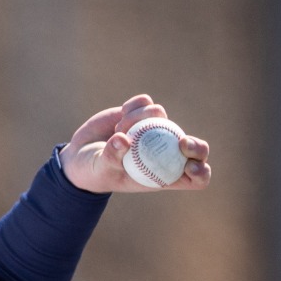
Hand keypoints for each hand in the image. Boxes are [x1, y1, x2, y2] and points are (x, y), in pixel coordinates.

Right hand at [60, 94, 211, 194]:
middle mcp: (163, 151)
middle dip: (195, 144)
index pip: (197, 177)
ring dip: (141, 118)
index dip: (201, 170)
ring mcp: (154, 129)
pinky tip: (120, 116)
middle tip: (182, 142)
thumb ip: (111, 157)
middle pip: (195, 146)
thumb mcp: (102, 169)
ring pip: (161, 115)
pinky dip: (134, 107)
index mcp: (163, 174)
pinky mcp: (140, 113)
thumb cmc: (95, 171)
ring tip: (119, 129)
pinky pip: (146, 103)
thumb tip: (123, 139)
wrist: (80, 156)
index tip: (188, 164)